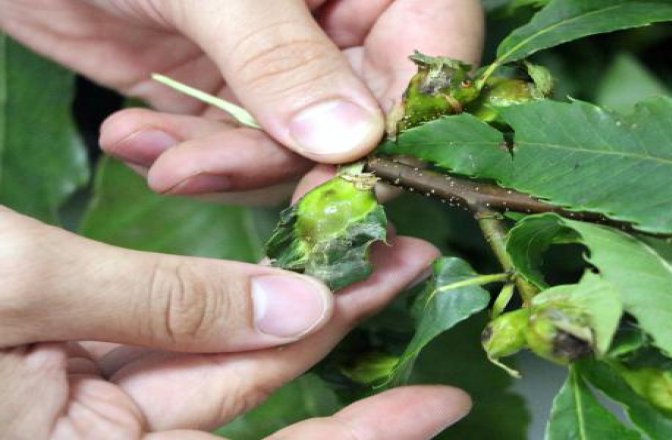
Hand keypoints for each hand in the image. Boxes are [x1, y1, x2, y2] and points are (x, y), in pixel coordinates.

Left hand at [0, 0, 483, 203]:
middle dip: (282, 158)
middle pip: (359, 121)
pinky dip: (184, 157)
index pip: (423, 58)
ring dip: (223, 165)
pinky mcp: (226, 89)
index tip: (338, 182)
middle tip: (209, 172)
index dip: (393, 130)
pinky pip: (230, 147)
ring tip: (157, 159)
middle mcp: (337, 19)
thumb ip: (278, 57)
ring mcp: (283, 59)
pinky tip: (132, 139)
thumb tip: (351, 144)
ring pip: (293, 148)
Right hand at [0, 207, 467, 437]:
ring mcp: (74, 403)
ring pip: (211, 359)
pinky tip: (278, 270)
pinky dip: (218, 303)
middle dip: (332, 332)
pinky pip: (158, 336)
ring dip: (287, 306)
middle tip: (411, 273)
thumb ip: (163, 307)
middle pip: (246, 395)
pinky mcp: (56, 356)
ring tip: (368, 256)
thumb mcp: (12, 289)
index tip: (442, 407)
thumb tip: (297, 315)